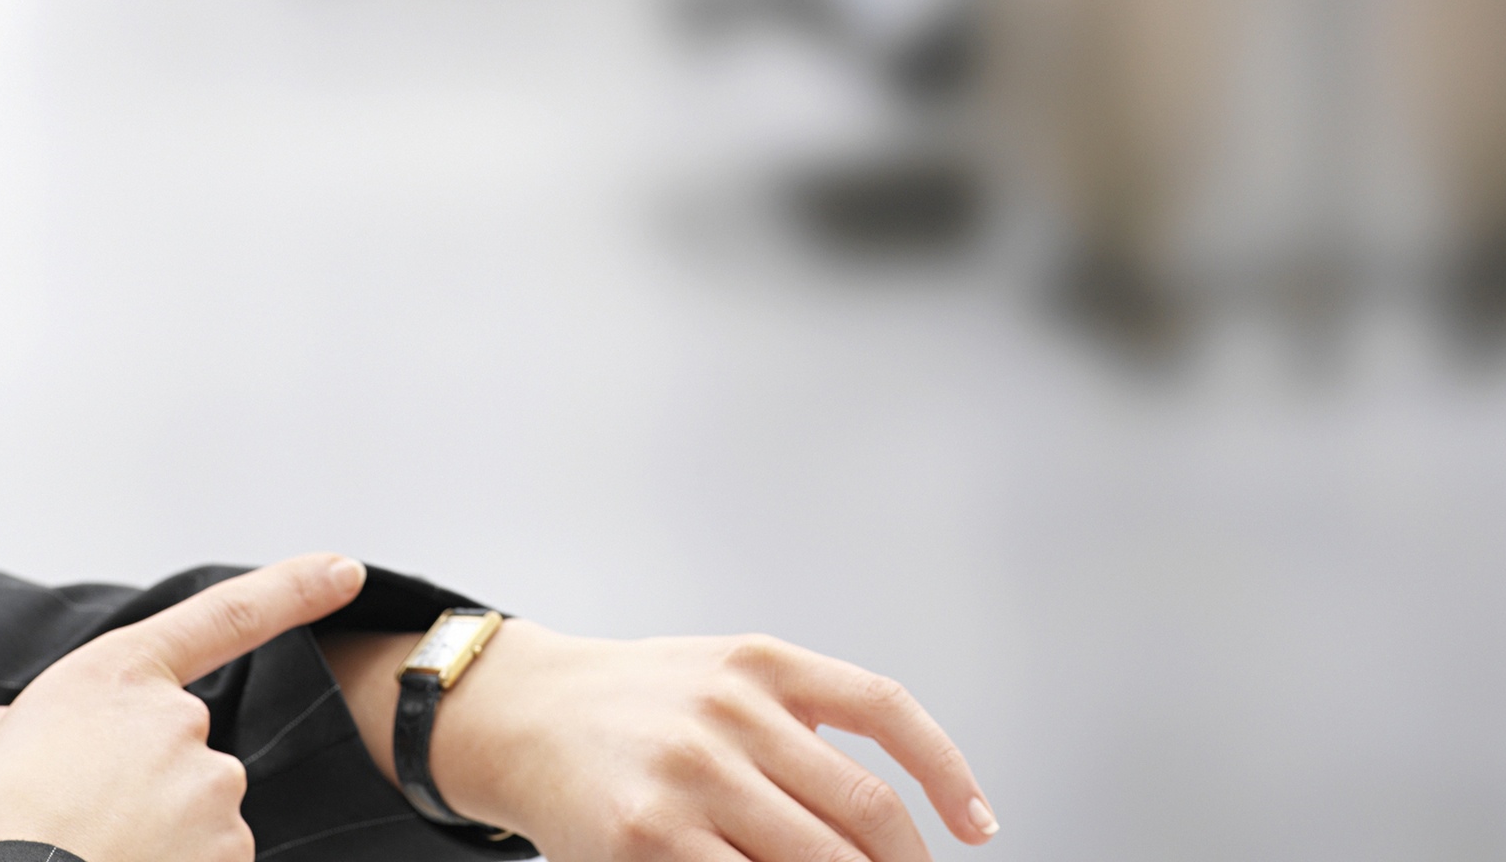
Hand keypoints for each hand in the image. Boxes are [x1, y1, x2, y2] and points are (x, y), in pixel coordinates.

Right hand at [0, 553, 367, 861]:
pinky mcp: (230, 851)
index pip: (225, 615)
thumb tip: (29, 737)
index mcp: (118, 677)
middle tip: (82, 823)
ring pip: (199, 814)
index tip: (345, 570)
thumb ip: (23, 724)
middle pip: (186, 750)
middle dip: (146, 785)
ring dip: (159, 837)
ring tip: (93, 854)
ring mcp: (213, 789)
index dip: (293, 588)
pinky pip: (212, 859)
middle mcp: (180, 723)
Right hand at [393, 625, 995, 861]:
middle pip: (863, 812)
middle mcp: (731, 712)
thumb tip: (896, 825)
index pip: (884, 708)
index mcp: (762, 663)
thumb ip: (803, 727)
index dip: (947, 772)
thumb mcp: (725, 679)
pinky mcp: (650, 841)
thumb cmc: (640, 708)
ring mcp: (691, 779)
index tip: (978, 829)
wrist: (526, 716)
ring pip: (816, 861)